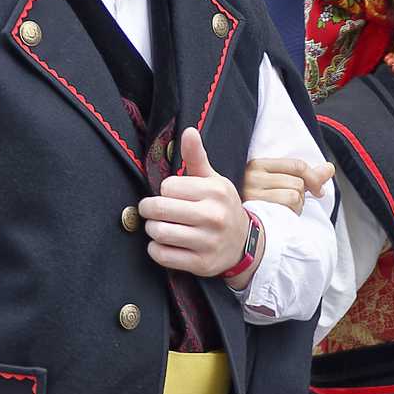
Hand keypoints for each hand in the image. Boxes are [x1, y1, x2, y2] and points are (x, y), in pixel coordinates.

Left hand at [139, 128, 249, 276]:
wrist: (243, 243)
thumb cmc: (220, 207)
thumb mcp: (213, 180)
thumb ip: (196, 157)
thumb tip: (188, 130)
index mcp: (215, 191)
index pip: (167, 186)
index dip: (165, 191)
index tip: (171, 195)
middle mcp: (214, 216)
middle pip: (159, 209)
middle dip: (150, 209)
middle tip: (153, 211)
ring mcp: (208, 242)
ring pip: (159, 232)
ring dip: (152, 229)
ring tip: (158, 226)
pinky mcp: (201, 264)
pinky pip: (162, 255)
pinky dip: (156, 249)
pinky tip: (163, 244)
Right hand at [242, 153, 332, 212]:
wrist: (241, 229)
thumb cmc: (263, 205)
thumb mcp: (283, 184)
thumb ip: (307, 176)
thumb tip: (329, 168)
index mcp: (259, 165)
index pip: (297, 165)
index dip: (314, 178)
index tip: (318, 190)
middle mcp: (253, 175)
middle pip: (298, 182)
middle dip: (300, 196)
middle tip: (289, 205)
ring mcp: (252, 191)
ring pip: (295, 194)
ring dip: (296, 207)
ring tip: (284, 211)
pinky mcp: (256, 207)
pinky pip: (288, 205)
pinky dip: (291, 213)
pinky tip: (281, 217)